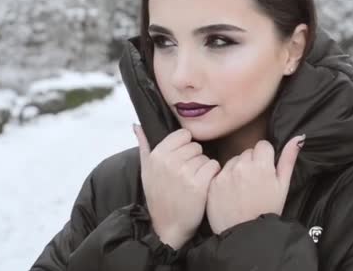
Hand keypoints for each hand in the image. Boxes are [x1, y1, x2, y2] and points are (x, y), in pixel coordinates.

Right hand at [134, 125, 220, 248]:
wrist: (168, 226)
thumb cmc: (158, 197)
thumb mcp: (146, 171)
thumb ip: (144, 146)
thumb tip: (137, 125)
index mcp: (157, 154)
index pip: (183, 134)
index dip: (185, 147)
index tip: (181, 160)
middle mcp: (170, 161)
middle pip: (196, 146)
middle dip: (195, 159)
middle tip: (186, 176)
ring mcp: (184, 172)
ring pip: (206, 157)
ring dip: (203, 169)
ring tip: (192, 183)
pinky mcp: (199, 184)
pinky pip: (214, 166)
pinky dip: (212, 176)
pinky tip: (203, 187)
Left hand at [206, 135, 304, 233]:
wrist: (246, 234)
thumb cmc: (268, 209)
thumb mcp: (283, 185)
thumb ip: (289, 158)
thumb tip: (299, 137)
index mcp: (262, 164)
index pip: (262, 145)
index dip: (265, 158)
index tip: (265, 171)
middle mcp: (242, 165)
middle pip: (247, 152)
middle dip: (251, 163)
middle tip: (254, 183)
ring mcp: (225, 174)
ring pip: (233, 161)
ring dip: (237, 170)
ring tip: (242, 189)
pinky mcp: (212, 183)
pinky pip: (220, 172)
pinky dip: (225, 179)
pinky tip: (231, 193)